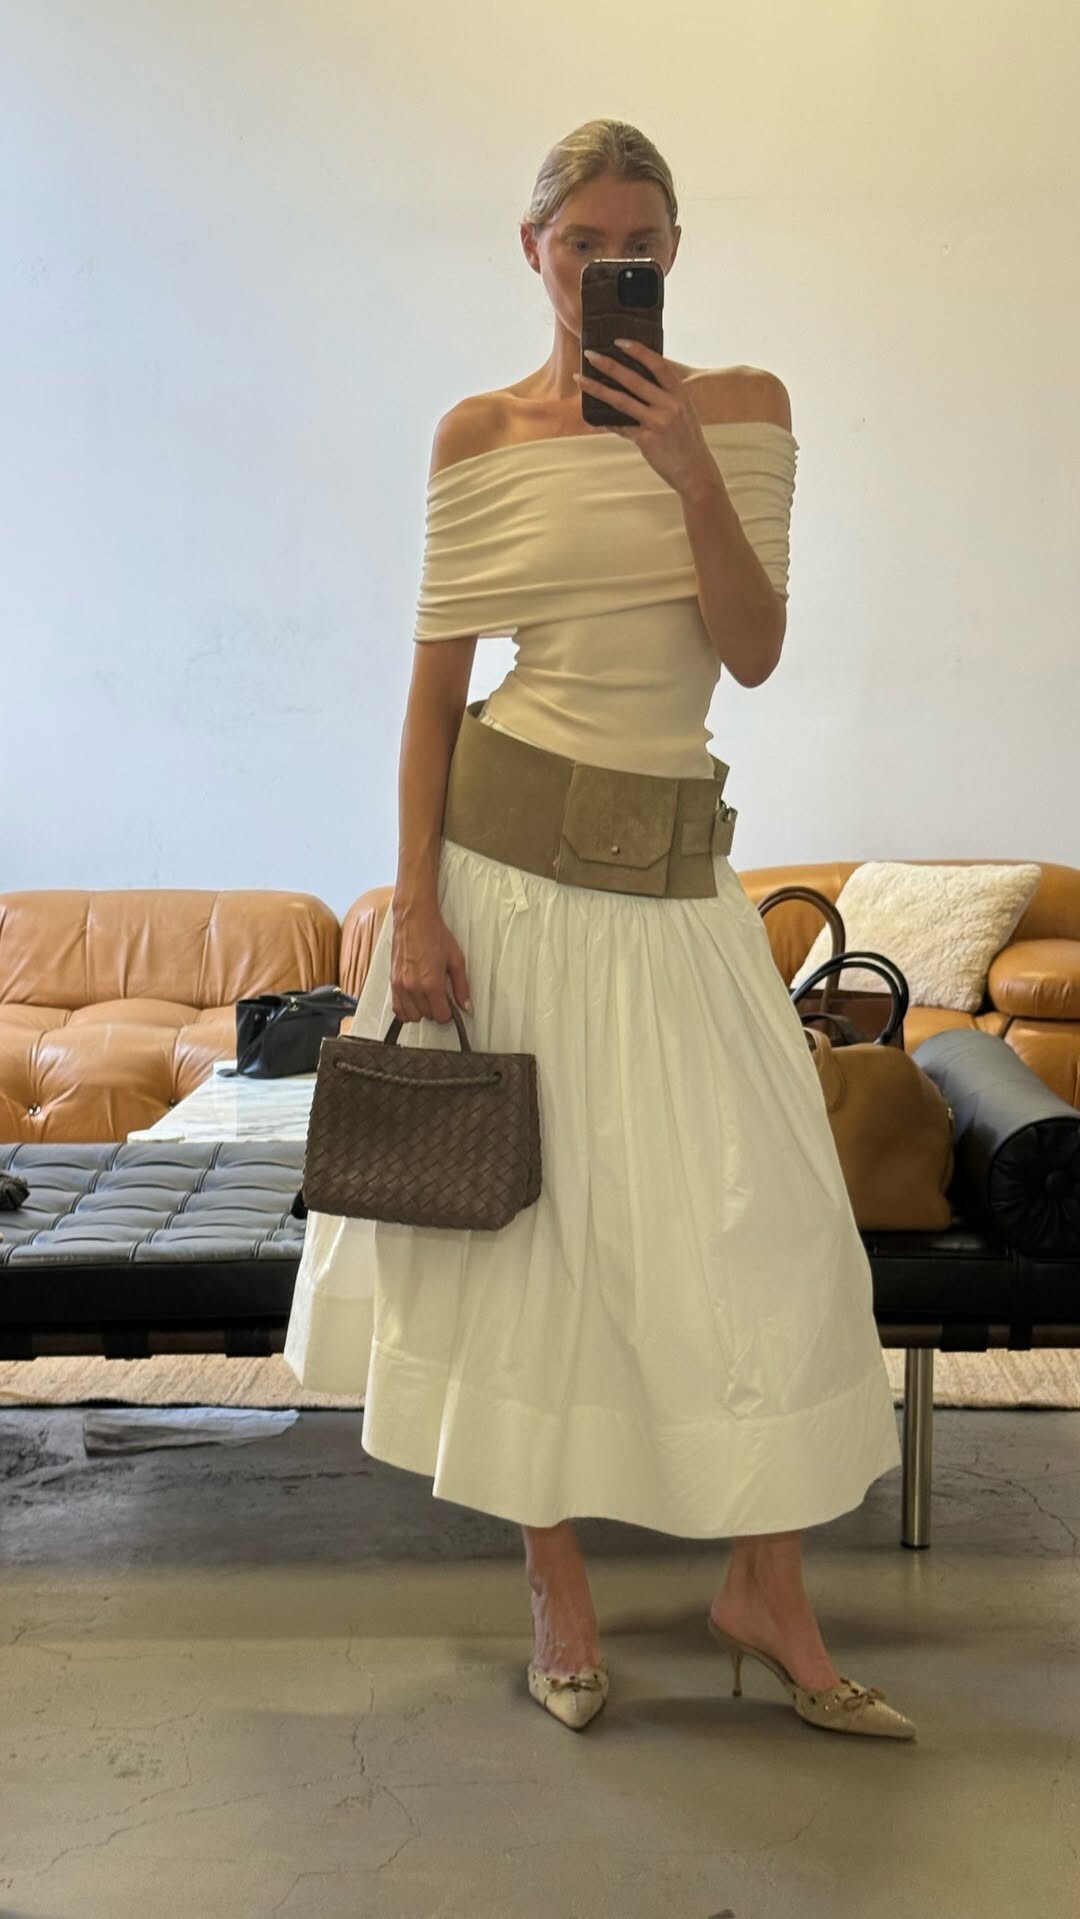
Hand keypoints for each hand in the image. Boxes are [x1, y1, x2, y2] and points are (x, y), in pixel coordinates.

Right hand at [389, 898, 470, 1024]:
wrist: (414, 919)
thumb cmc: (434, 935)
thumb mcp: (456, 960)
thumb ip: (462, 986)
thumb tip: (466, 1004)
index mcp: (431, 984)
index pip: (441, 1016)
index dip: (449, 1013)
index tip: (451, 1006)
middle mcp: (413, 988)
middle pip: (427, 1016)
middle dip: (436, 1010)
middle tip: (441, 998)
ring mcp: (400, 985)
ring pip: (411, 1015)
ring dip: (421, 1011)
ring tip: (428, 999)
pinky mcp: (392, 981)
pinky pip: (397, 1008)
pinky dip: (406, 1009)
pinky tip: (414, 1001)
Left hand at [573, 340, 717, 496]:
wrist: (695, 471)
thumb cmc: (686, 439)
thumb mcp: (684, 411)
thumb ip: (666, 395)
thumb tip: (638, 380)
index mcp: (679, 394)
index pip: (658, 365)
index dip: (638, 351)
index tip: (619, 341)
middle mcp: (670, 405)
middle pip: (634, 380)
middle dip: (610, 365)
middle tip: (590, 355)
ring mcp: (658, 423)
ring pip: (622, 401)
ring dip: (598, 389)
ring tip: (580, 380)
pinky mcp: (647, 441)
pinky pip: (621, 427)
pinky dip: (606, 422)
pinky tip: (593, 418)